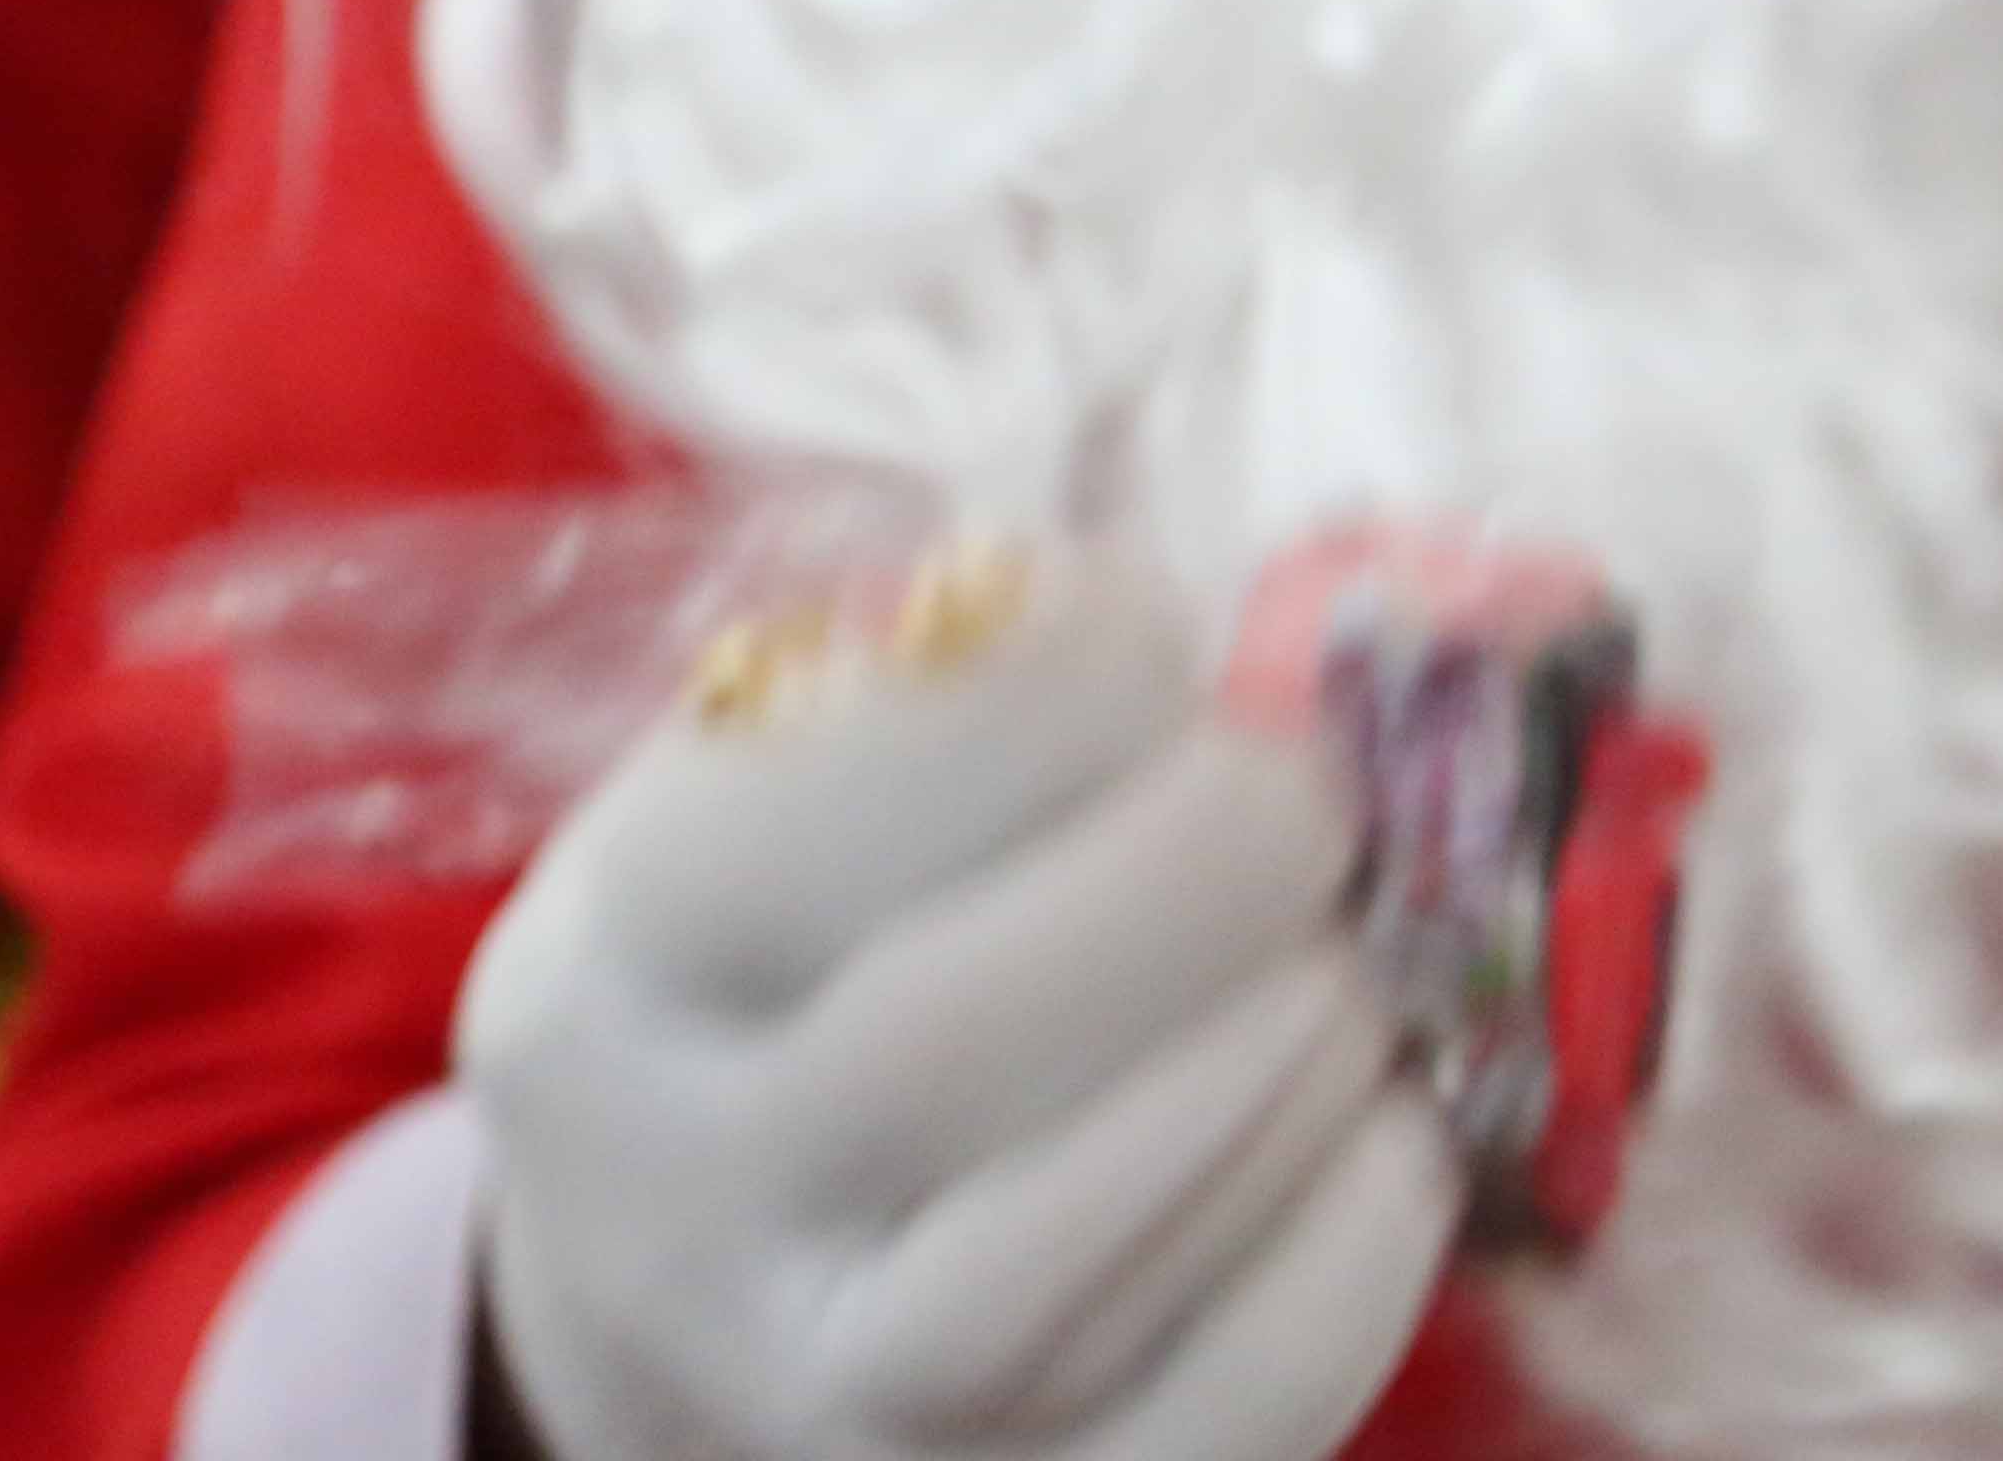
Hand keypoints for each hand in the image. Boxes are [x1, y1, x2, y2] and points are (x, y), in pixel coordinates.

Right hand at [458, 553, 1460, 1460]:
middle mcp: (686, 1205)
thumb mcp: (766, 795)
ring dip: (1276, 1067)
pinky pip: (1205, 1421)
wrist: (693, 1278)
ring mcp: (831, 1395)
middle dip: (1194, 878)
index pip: (792, 832)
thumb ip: (928, 696)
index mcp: (611, 978)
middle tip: (1303, 806)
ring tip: (1344, 970)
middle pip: (940, 1051)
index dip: (1033, 696)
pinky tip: (1391, 1138)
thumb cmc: (794, 961)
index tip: (1150, 629)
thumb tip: (1115, 621)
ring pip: (1060, 1259)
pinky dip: (1343, 1268)